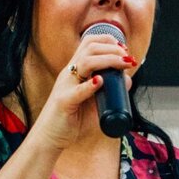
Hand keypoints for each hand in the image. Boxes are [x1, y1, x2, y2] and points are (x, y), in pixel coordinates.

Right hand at [32, 32, 138, 152]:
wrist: (50, 138)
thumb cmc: (72, 119)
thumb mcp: (94, 102)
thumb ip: (109, 91)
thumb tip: (127, 80)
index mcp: (75, 71)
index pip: (89, 43)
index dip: (108, 41)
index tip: (124, 51)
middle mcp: (69, 74)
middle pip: (89, 48)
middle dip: (112, 48)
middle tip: (128, 58)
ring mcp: (65, 87)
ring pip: (85, 63)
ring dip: (107, 60)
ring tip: (123, 64)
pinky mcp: (64, 102)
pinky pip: (76, 91)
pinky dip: (89, 86)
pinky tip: (99, 82)